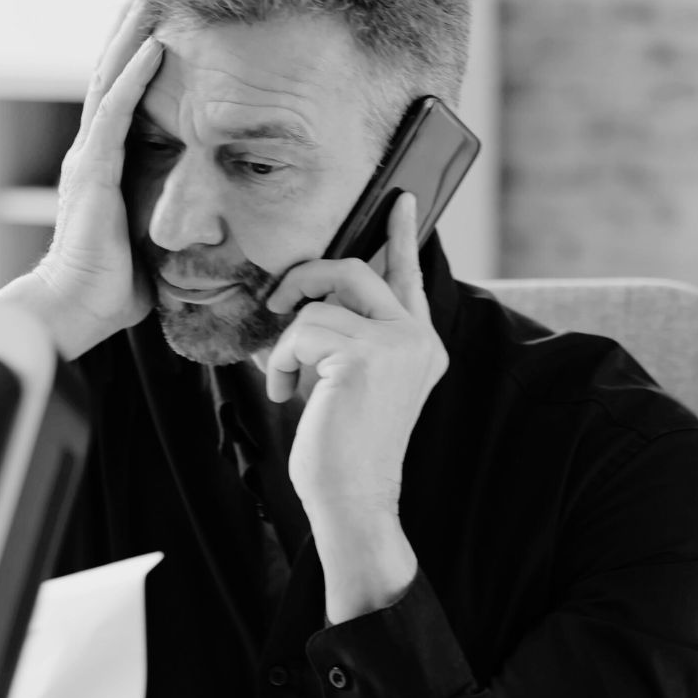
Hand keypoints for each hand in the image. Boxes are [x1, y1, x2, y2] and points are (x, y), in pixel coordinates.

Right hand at [0, 0, 162, 358]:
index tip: (158, 28)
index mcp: (100, 169)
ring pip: (109, 83)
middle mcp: (88, 155)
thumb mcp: (145, 240)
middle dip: (129, 35)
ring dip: (131, 41)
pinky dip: (133, 78)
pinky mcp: (92, 172)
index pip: (118, 102)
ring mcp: (87, 160)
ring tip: (150, 5)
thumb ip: (162, 218)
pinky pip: (115, 113)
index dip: (135, 65)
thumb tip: (200, 222)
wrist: (76, 311)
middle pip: (108, 79)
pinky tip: (154, 49)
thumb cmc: (112, 288)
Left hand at [259, 194, 446, 517]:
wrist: (353, 497)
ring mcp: (396, 345)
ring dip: (287, 342)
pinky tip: (286, 394)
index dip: (402, 235)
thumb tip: (306, 299)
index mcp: (420, 345)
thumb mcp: (351, 382)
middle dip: (305, 280)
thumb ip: (347, 337)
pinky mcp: (364, 355)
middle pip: (354, 271)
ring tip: (287, 381)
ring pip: (319, 305)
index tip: (402, 200)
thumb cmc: (344, 448)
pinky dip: (280, 361)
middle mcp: (417, 340)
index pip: (408, 278)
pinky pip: (302, 331)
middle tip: (276, 303)